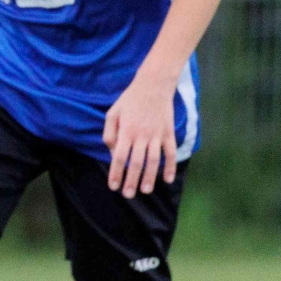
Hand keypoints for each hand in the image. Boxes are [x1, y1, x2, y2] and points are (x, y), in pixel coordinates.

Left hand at [103, 71, 179, 197]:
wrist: (154, 85)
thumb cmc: (129, 100)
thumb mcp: (112, 113)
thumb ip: (109, 133)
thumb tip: (113, 153)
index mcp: (126, 131)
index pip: (119, 157)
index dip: (116, 173)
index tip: (113, 186)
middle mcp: (141, 135)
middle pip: (136, 163)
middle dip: (131, 181)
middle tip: (128, 195)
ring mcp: (157, 135)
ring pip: (153, 161)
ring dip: (149, 177)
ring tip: (145, 191)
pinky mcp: (169, 132)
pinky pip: (170, 152)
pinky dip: (170, 166)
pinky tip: (167, 179)